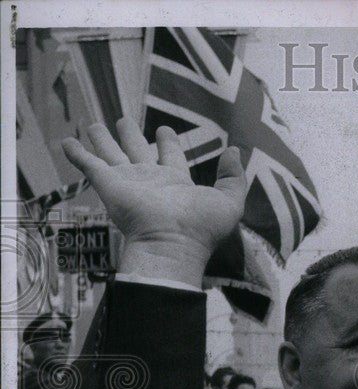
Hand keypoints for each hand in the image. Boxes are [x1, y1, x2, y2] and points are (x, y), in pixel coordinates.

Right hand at [61, 118, 246, 287]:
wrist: (172, 244)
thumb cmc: (201, 227)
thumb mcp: (229, 201)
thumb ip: (233, 177)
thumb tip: (235, 152)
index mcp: (177, 183)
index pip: (171, 157)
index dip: (168, 143)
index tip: (164, 130)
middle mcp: (151, 181)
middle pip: (138, 152)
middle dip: (132, 136)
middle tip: (124, 121)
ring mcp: (128, 183)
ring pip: (112, 154)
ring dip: (102, 140)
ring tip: (94, 124)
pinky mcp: (108, 185)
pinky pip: (89, 164)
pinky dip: (76, 153)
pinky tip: (67, 141)